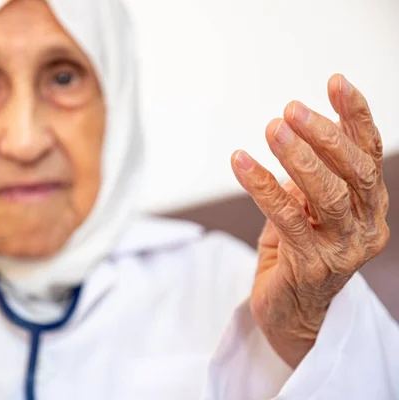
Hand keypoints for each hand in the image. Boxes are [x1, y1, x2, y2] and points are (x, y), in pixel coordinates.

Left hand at [230, 74, 388, 367]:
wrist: (291, 315)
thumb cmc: (297, 256)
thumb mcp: (308, 211)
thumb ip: (310, 178)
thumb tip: (296, 133)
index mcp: (370, 208)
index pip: (369, 154)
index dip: (356, 117)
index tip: (336, 82)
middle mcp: (366, 228)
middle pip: (355, 172)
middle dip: (324, 136)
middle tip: (291, 110)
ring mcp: (343, 250)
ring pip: (327, 195)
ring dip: (299, 158)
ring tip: (273, 129)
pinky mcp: (312, 267)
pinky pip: (286, 218)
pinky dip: (262, 185)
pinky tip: (242, 161)